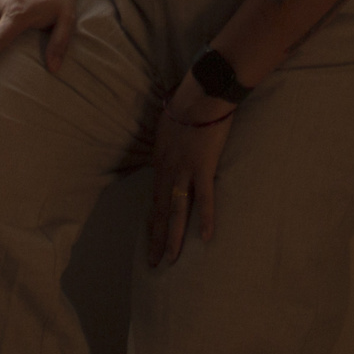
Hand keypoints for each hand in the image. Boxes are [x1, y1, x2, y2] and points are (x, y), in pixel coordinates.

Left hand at [144, 79, 236, 266]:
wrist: (201, 91)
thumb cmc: (189, 101)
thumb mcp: (170, 124)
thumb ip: (171, 141)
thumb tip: (174, 146)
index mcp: (160, 160)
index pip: (154, 197)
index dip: (152, 221)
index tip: (149, 239)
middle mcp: (167, 169)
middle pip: (159, 210)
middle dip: (155, 238)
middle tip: (152, 262)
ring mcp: (184, 170)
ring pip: (176, 211)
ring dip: (172, 237)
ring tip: (170, 259)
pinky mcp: (203, 167)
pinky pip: (204, 198)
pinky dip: (204, 218)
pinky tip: (204, 238)